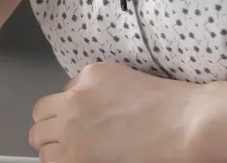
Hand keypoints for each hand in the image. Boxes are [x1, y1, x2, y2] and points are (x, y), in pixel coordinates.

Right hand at [29, 62, 203, 162]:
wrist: (188, 124)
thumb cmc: (161, 153)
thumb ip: (83, 157)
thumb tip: (74, 152)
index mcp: (73, 154)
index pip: (44, 156)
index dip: (57, 156)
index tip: (66, 153)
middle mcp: (70, 121)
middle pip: (37, 129)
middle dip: (51, 135)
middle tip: (70, 137)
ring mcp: (80, 92)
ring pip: (45, 104)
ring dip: (57, 112)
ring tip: (79, 117)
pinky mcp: (95, 71)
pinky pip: (73, 82)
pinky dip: (81, 91)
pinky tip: (104, 99)